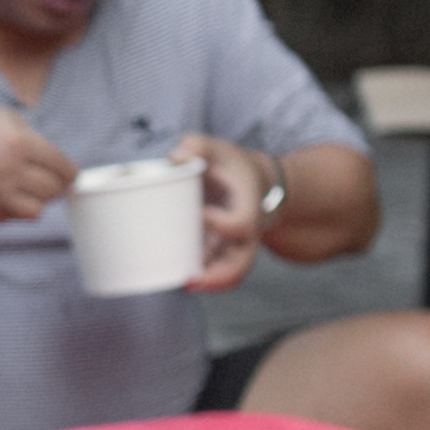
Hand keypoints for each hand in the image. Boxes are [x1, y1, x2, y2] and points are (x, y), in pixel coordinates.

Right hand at [0, 106, 82, 223]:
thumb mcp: (3, 118)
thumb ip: (32, 137)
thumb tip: (55, 163)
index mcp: (20, 143)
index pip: (62, 167)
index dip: (69, 172)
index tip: (68, 175)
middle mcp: (11, 169)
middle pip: (54, 190)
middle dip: (55, 186)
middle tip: (48, 181)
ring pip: (38, 209)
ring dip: (37, 200)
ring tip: (29, 190)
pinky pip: (15, 217)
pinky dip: (18, 210)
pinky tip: (10, 196)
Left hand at [171, 133, 267, 294]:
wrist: (253, 180)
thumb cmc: (231, 164)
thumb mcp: (218, 148)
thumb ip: (197, 145)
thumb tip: (176, 157)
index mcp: (249, 205)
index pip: (243, 223)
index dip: (223, 224)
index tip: (201, 213)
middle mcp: (247, 231)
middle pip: (242, 262)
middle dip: (218, 276)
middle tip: (189, 279)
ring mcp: (236, 245)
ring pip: (230, 274)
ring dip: (208, 283)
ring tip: (181, 284)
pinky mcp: (222, 251)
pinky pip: (217, 271)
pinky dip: (202, 279)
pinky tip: (179, 279)